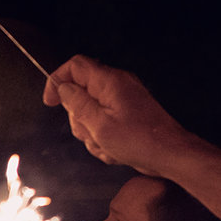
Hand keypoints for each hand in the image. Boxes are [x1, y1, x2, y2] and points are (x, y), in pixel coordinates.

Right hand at [43, 56, 194, 174]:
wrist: (169, 154)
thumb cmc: (139, 141)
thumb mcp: (100, 125)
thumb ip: (77, 104)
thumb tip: (63, 89)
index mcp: (109, 81)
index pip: (75, 66)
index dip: (58, 81)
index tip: (50, 103)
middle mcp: (116, 85)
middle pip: (79, 92)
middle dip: (78, 117)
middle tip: (90, 133)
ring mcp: (121, 99)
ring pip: (89, 112)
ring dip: (91, 132)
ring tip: (105, 145)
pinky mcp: (125, 114)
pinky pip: (102, 123)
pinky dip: (102, 138)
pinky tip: (114, 150)